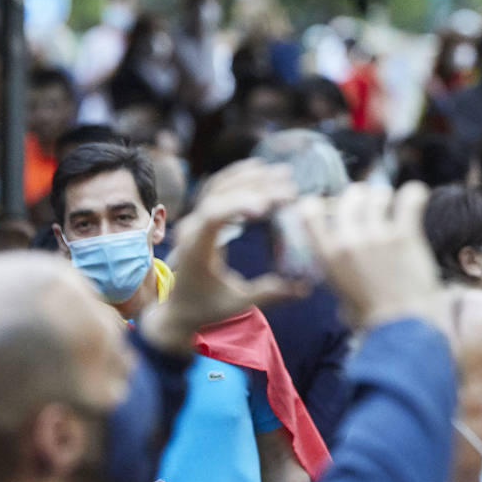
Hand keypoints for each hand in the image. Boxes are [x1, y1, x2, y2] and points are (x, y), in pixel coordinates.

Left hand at [143, 160, 298, 354]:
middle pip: (219, 195)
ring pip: (218, 187)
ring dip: (249, 177)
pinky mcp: (200, 218)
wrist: (177, 310)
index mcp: (196, 250)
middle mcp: (191, 229)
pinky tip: (259, 171)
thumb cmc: (205, 308)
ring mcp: (194, 220)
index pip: (213, 216)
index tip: (266, 207)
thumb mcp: (237, 303)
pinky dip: (238, 178)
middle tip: (288, 185)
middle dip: (254, 187)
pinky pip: (216, 190)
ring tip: (281, 173)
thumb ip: (268, 293)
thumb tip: (304, 288)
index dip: (238, 205)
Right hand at [298, 181, 445, 332]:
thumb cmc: (373, 322)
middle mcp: (349, 240)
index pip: (310, 213)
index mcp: (328, 256)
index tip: (330, 205)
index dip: (320, 204)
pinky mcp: (404, 235)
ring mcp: (376, 235)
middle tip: (372, 203)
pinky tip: (417, 197)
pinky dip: (414, 194)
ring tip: (394, 203)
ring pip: (379, 195)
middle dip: (361, 197)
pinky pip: (409, 199)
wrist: (402, 328)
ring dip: (386, 196)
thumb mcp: (344, 304)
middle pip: (350, 197)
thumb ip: (343, 287)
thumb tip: (347, 296)